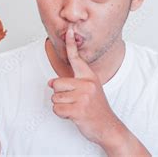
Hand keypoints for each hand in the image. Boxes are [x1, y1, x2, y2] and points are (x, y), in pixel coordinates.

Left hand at [47, 25, 122, 146]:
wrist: (108, 127)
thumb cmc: (96, 108)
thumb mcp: (89, 91)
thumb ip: (71, 84)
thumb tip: (50, 83)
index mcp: (89, 77)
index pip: (77, 58)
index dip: (71, 44)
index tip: (68, 30)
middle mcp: (87, 84)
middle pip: (56, 83)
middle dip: (59, 94)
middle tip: (74, 101)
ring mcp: (83, 96)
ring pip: (55, 97)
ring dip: (61, 106)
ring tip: (75, 108)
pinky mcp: (78, 109)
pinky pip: (57, 109)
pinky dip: (62, 114)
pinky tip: (73, 115)